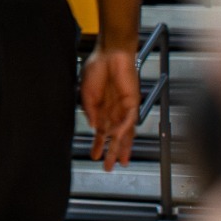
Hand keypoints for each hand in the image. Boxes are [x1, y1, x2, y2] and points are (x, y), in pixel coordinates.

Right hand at [81, 46, 140, 170]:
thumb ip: (90, 111)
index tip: (94, 156)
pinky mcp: (133, 101)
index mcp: (102, 108)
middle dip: (112, 152)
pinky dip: (124, 129)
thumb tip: (94, 127)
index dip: (98, 145)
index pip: (101, 131)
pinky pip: (129, 119)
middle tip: (108, 167)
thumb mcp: (86, 93)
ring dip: (122, 147)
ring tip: (118, 161)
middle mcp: (114, 110)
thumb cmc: (97, 67)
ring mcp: (124, 107)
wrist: (110, 52)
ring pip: (125, 132)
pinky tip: (118, 138)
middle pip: (115, 136)